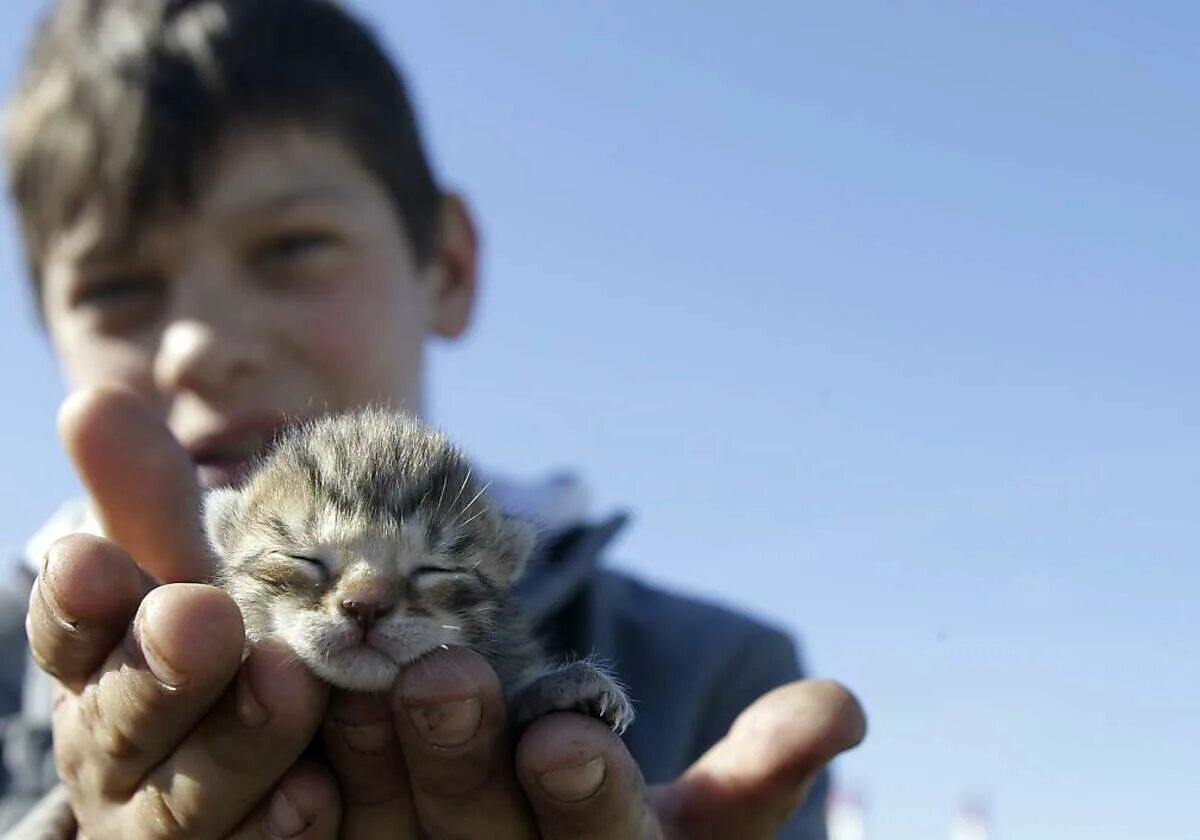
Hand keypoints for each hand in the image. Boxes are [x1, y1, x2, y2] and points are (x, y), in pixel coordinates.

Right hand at [28, 387, 338, 837]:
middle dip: (158, 668)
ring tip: (289, 683)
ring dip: (237, 743)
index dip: (77, 603)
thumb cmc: (209, 655)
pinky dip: (281, 829)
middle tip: (199, 614)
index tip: (89, 558)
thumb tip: (94, 396)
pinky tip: (320, 797)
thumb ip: (147, 504)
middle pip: (126, 720)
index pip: (72, 634)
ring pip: (190, 801)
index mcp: (102, 668)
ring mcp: (175, 823)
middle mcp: (122, 754)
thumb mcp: (184, 577)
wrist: (263, 778)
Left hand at [322, 647, 865, 838]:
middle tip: (440, 678)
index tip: (567, 735)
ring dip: (363, 758)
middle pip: (471, 833)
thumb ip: (751, 779)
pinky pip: (294, 832)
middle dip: (457, 761)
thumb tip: (842, 708)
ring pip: (375, 827)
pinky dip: (277, 788)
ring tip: (350, 678)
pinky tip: (266, 706)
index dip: (584, 799)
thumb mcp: (693, 835)